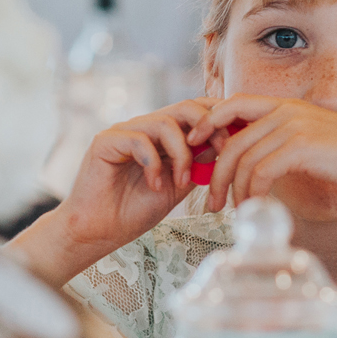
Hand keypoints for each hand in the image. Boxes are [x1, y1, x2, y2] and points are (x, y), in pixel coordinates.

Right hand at [57, 99, 220, 254]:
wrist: (100, 231)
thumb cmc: (134, 211)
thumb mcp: (178, 186)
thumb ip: (197, 164)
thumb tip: (224, 146)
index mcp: (161, 136)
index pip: (195, 112)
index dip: (219, 120)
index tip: (236, 143)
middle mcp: (143, 127)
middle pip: (185, 106)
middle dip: (209, 128)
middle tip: (219, 153)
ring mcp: (123, 131)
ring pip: (165, 122)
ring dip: (182, 154)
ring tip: (180, 182)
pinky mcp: (105, 141)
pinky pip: (139, 139)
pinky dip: (154, 164)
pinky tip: (154, 185)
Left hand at [191, 97, 336, 212]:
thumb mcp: (312, 145)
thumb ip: (284, 146)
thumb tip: (258, 165)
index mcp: (287, 106)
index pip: (233, 104)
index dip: (209, 122)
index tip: (195, 145)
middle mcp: (287, 111)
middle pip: (231, 139)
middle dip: (216, 171)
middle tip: (210, 199)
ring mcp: (294, 126)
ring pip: (243, 158)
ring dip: (233, 189)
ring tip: (232, 212)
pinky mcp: (302, 147)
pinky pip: (261, 171)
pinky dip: (253, 192)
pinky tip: (255, 207)